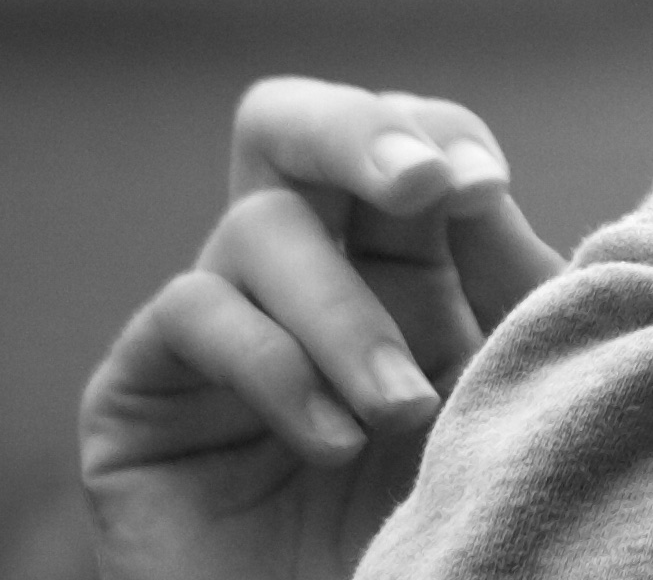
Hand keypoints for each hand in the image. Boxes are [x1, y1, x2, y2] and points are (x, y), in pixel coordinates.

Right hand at [80, 80, 567, 579]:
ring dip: (345, 314)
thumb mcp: (512, 386)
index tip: (486, 187)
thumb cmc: (457, 527)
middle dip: (354, 130)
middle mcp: (302, 277)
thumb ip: (510, 280)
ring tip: (400, 416)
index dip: (439, 133)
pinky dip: (275, 365)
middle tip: (422, 183)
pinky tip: (330, 445)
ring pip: (258, 225)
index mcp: (403, 260)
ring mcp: (215, 331)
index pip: (400, 134)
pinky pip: (191, 311)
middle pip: (286, 125)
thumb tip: (467, 181)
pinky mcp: (140, 395)